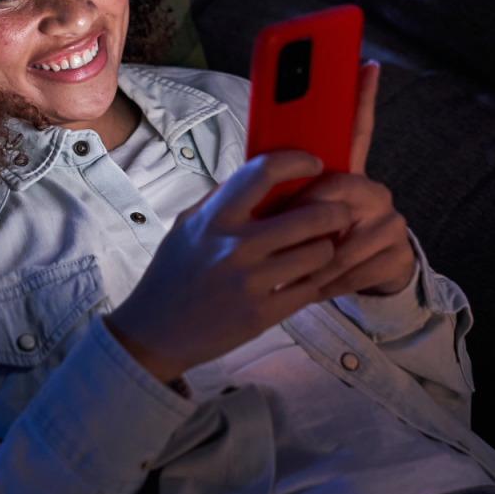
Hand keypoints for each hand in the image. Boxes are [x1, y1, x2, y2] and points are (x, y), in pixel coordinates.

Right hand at [105, 151, 353, 382]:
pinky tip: (306, 278)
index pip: (264, 172)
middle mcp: (235, 246)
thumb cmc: (172, 274)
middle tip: (340, 211)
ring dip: (326, 248)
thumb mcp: (187, 226)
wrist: (154, 332)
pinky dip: (313, 281)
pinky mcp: (261, 315)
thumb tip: (261, 175)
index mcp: (215, 218)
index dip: (297, 161)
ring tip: (321, 247)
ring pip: (318, 254)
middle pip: (310, 215)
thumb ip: (222, 201)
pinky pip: (309, 289)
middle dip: (335, 211)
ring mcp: (250, 282)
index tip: (315, 163)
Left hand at [297, 60, 415, 297]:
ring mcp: (390, 220)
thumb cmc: (311, 243)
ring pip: (346, 235)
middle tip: (278, 236)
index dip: (362, 96)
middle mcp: (373, 189)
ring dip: (312, 258)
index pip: (356, 128)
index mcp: (345, 173)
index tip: (367, 64)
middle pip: (339, 188)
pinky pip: (357, 268)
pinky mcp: (398, 253)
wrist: (355, 282)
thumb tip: (250, 169)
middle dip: (306, 215)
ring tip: (286, 272)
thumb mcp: (292, 218)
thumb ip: (280, 191)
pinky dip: (328, 282)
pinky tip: (313, 286)